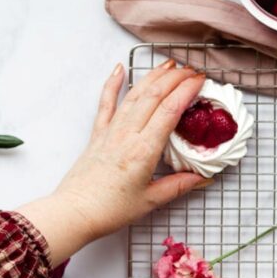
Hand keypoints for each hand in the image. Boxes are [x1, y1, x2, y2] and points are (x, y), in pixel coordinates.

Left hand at [19, 60, 208, 266]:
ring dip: (152, 76)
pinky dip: (112, 84)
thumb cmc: (110, 209)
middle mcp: (127, 134)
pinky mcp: (98, 134)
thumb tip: (203, 178)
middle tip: (192, 71)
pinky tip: (119, 69)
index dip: (186, 91)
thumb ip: (178, 186)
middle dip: (175, 78)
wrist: (74, 213)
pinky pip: (106, 103)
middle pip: (154, 95)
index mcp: (144, 150)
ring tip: (169, 65)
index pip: (169, 110)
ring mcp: (111, 131)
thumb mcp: (150, 201)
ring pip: (134, 94)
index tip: (200, 81)